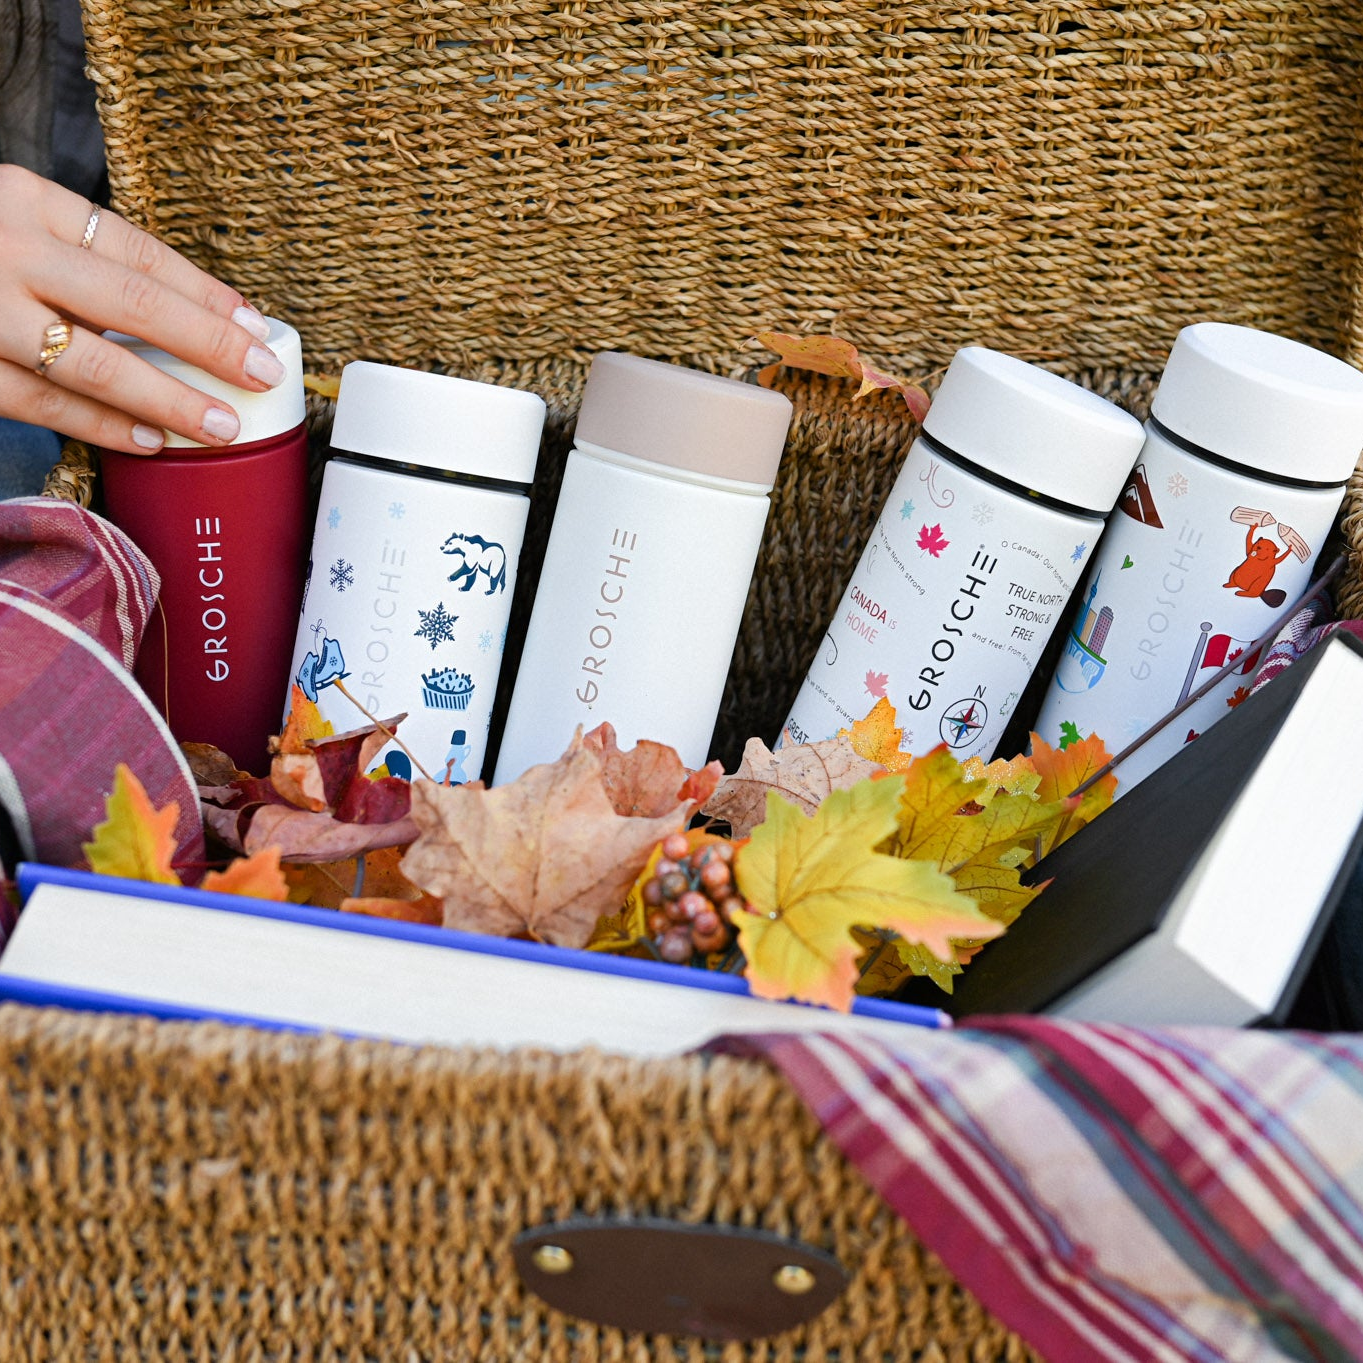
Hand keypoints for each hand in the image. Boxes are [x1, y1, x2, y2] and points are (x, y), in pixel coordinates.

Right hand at [0, 164, 285, 453]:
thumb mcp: (14, 225)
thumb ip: (80, 259)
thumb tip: (189, 315)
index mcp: (23, 201)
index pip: (135, 250)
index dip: (203, 292)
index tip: (254, 324)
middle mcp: (4, 249)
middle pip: (129, 303)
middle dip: (206, 344)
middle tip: (261, 373)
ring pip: (92, 364)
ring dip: (166, 399)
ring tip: (220, 424)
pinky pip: (43, 404)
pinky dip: (102, 426)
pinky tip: (149, 439)